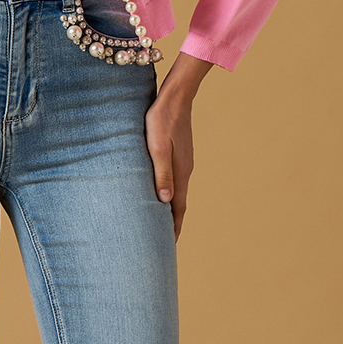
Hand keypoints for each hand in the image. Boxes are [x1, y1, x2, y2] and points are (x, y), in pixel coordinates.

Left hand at [145, 54, 212, 239]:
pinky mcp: (179, 153)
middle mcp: (184, 170)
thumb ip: (162, 173)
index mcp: (180, 173)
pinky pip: (174, 180)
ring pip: (176, 191)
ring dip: (170, 208)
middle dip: (172, 223)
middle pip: (179, 203)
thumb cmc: (161, 121)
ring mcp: (183, 162)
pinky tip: (160, 192)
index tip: (168, 246)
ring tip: (160, 222)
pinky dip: (169, 192)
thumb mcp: (157, 148)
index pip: (177, 208)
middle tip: (163, 242)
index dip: (173, 228)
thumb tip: (165, 201)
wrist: (176, 97)